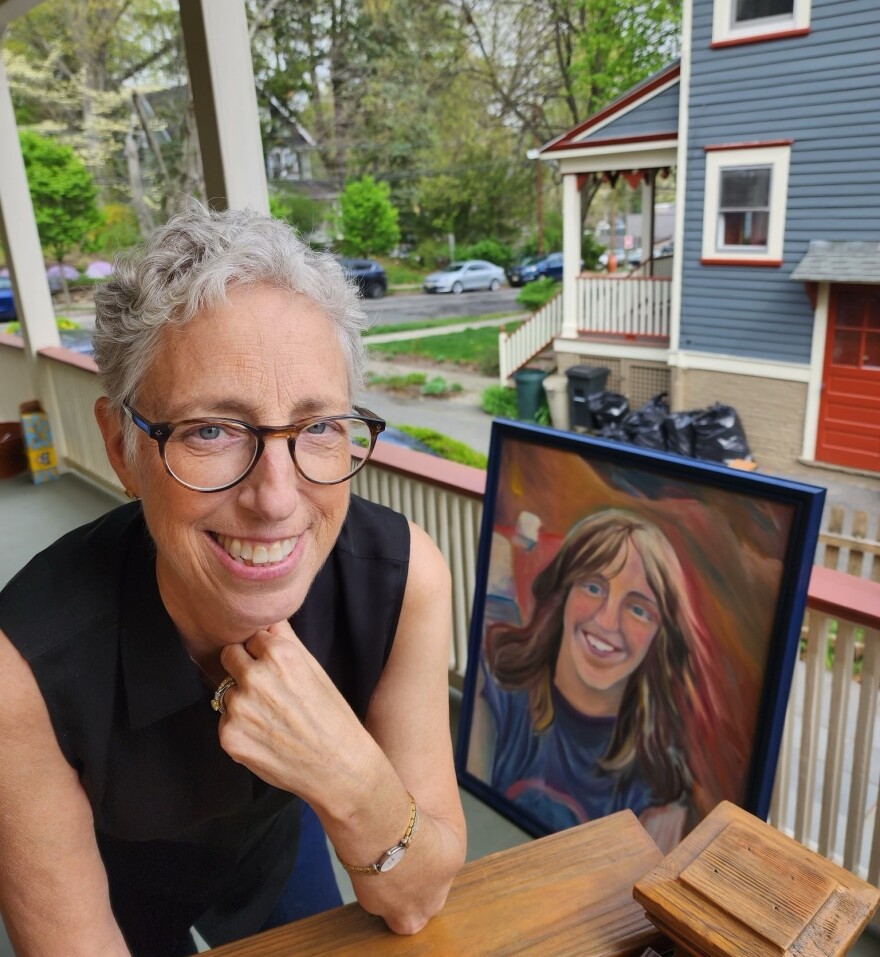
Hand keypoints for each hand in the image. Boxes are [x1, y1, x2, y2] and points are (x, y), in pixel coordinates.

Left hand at [216, 621, 376, 801]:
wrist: (338, 767)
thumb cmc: (332, 716)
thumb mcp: (315, 669)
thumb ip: (287, 639)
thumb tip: (268, 618)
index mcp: (279, 654)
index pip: (252, 636)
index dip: (263, 651)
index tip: (275, 667)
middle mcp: (255, 677)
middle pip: (229, 655)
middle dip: (243, 667)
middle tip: (267, 689)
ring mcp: (239, 708)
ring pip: (226, 690)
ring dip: (241, 699)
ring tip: (271, 717)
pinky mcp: (229, 736)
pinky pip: (225, 720)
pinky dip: (240, 727)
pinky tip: (265, 736)